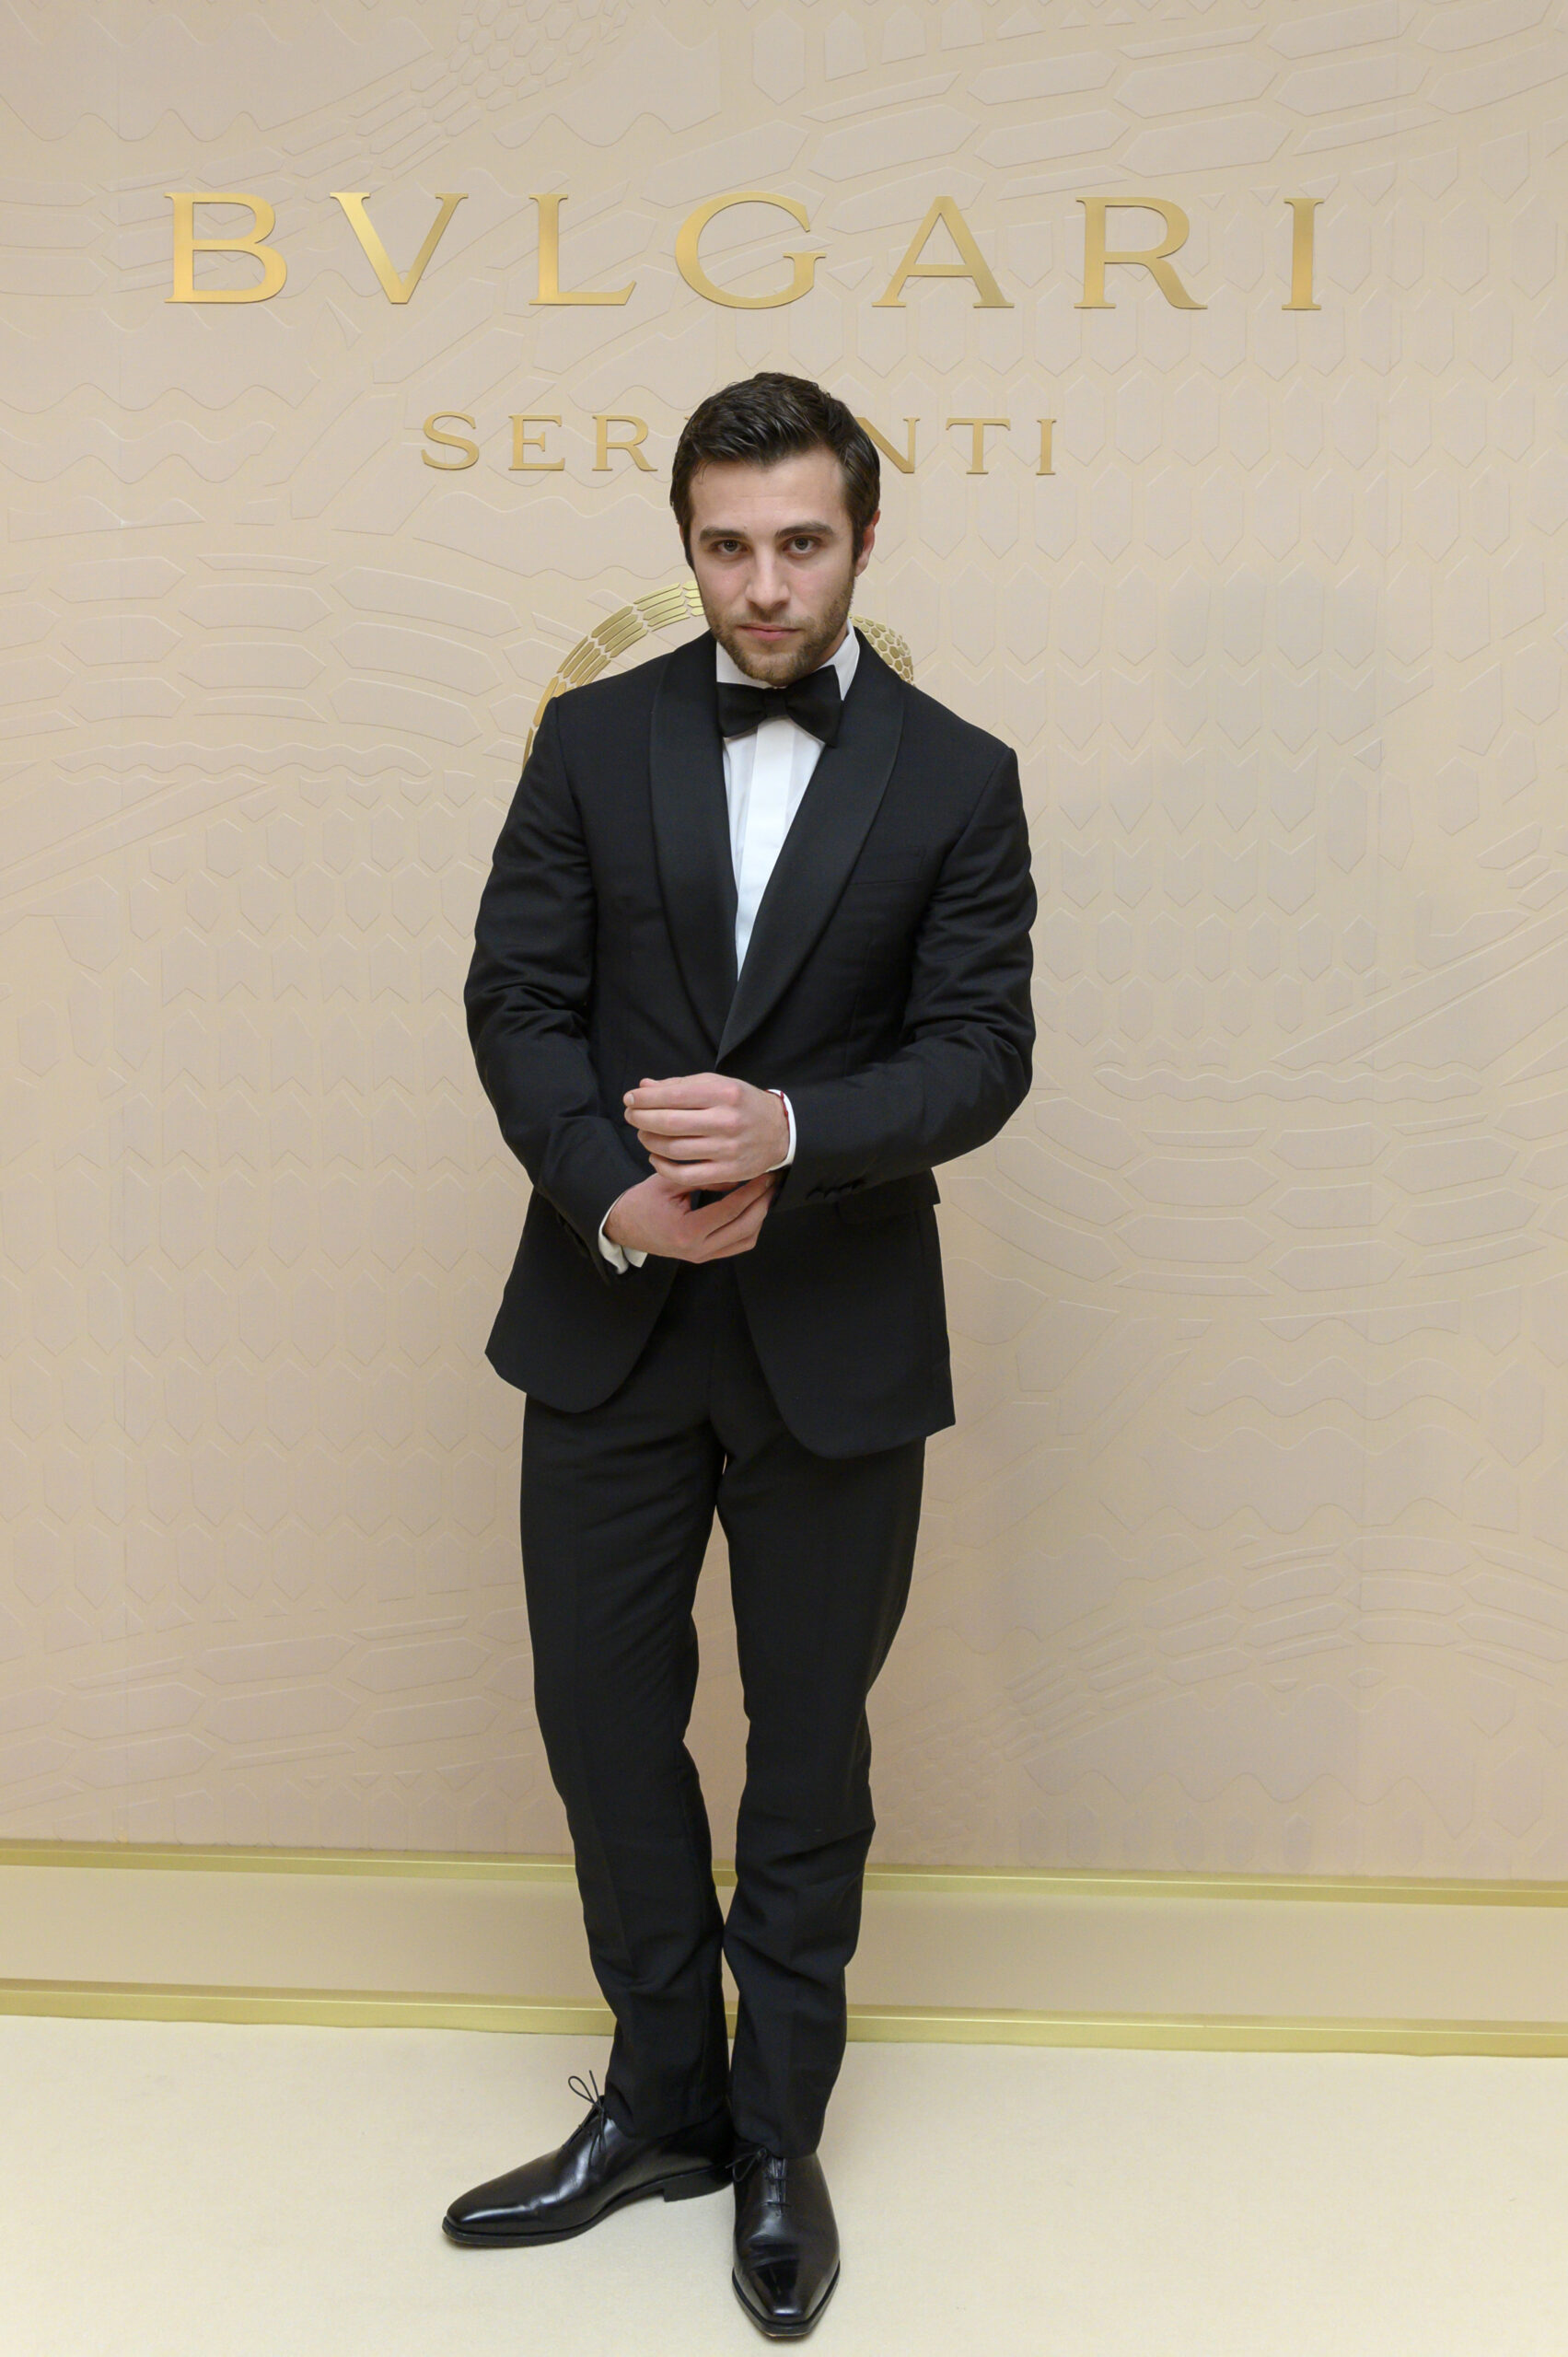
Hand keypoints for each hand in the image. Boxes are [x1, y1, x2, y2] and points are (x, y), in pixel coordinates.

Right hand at [603, 1169, 777, 1262]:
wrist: (624, 1227)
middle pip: (745, 1228)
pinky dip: (749, 1228)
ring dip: (759, 1217)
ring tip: (764, 1194)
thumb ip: (704, 1179)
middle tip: (771, 1182)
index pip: (731, 1210)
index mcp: (688, 1231)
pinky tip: (751, 1209)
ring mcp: (702, 1256)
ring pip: (746, 1240)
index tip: (763, 1174)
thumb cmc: (642, 1202)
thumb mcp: (669, 1183)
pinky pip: (736, 1246)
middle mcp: (698, 1249)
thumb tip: (737, 1172)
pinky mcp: (704, 1257)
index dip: (751, 1190)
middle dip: (762, 1203)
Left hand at [623, 1073, 789, 1189]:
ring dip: (649, 1141)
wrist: (781, 1130)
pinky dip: (663, 1167)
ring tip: (643, 1134)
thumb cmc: (742, 1104)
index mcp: (724, 1093)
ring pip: (674, 1149)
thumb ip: (680, 1086)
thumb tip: (643, 1088)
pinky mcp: (728, 1172)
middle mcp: (727, 1121)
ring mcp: (728, 1149)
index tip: (630, 1099)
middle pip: (669, 1123)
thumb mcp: (717, 1085)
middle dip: (641, 1119)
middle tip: (631, 1116)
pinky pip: (686, 1175)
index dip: (645, 1099)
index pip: (673, 1095)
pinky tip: (655, 1157)